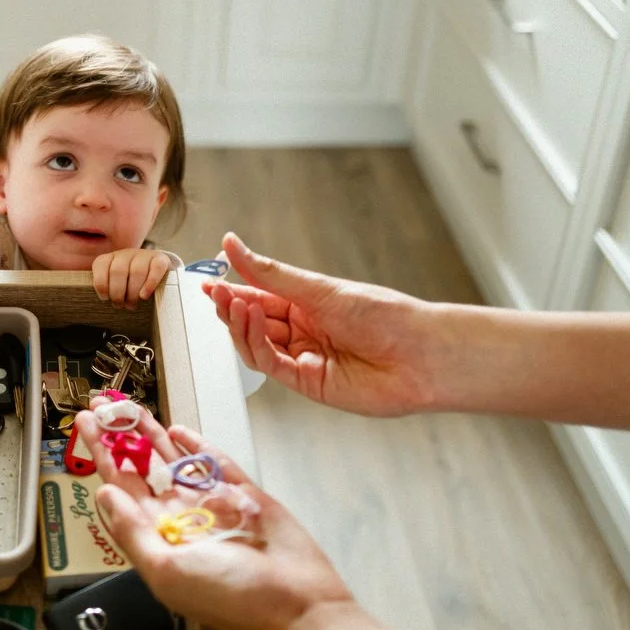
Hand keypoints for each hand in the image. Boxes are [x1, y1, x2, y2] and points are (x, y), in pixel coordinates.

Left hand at [74, 404, 417, 629]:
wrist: (296, 604)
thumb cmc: (234, 600)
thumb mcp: (167, 570)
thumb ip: (132, 531)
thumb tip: (105, 496)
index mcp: (159, 537)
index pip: (121, 486)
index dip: (102, 455)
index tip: (87, 427)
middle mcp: (181, 518)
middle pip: (142, 467)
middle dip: (120, 436)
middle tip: (101, 406)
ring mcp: (211, 503)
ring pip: (173, 459)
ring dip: (151, 433)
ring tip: (129, 408)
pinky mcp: (243, 493)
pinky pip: (214, 462)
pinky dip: (197, 445)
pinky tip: (180, 430)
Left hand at [93, 247, 171, 307]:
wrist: (154, 275)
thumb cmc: (129, 285)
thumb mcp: (114, 284)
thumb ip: (106, 288)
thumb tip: (103, 298)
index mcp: (111, 258)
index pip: (101, 265)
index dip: (101, 284)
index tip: (105, 298)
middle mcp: (126, 253)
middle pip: (118, 271)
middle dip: (117, 293)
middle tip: (121, 305)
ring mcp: (144, 255)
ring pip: (137, 271)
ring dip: (132, 293)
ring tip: (132, 304)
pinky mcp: (161, 259)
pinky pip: (156, 268)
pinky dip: (150, 284)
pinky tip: (144, 296)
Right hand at [207, 232, 443, 416]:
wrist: (420, 355)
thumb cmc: (384, 315)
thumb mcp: (319, 288)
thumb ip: (271, 274)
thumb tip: (233, 246)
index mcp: (308, 305)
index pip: (260, 296)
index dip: (234, 289)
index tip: (210, 279)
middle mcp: (304, 331)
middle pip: (254, 322)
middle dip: (233, 307)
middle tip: (217, 292)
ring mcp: (305, 358)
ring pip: (257, 344)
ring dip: (241, 324)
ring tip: (233, 303)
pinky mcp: (308, 383)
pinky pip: (271, 365)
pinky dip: (256, 345)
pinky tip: (251, 323)